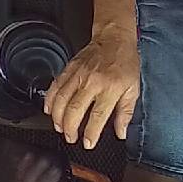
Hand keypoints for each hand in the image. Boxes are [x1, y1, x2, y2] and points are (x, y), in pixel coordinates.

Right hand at [44, 23, 139, 148]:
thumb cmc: (125, 63)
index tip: (88, 144)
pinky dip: (49, 101)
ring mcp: (78, 75)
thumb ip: (126, 112)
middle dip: (70, 129)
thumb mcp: (133, 88)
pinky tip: (49, 111)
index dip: (91, 133)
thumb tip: (121, 133)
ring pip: (61, 100)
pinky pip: (55, 87)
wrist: (114, 38)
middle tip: (71, 138)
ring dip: (57, 118)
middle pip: (74, 110)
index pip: (97, 116)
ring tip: (60, 128)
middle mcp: (92, 82)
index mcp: (110, 88)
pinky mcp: (68, 69)